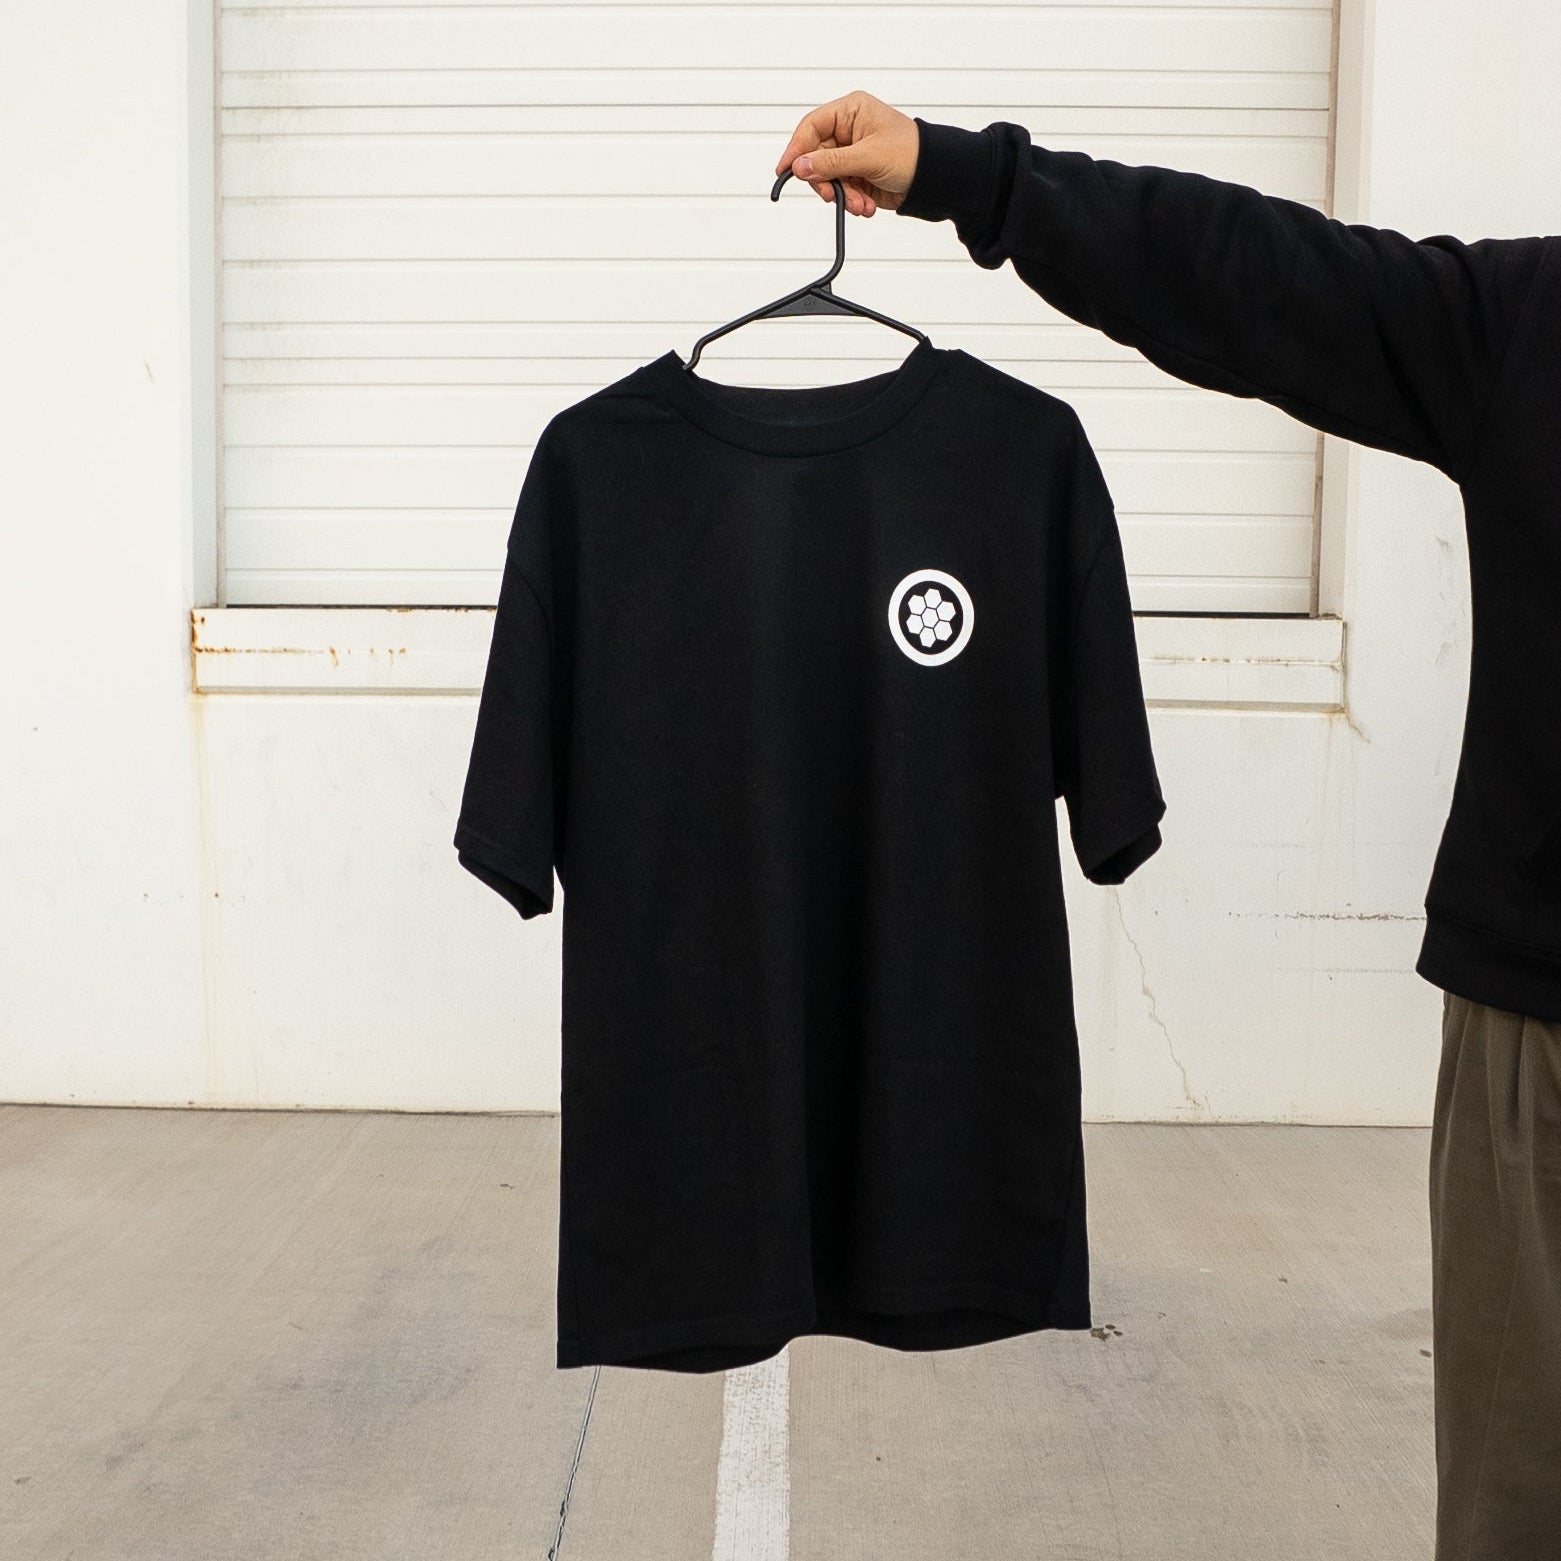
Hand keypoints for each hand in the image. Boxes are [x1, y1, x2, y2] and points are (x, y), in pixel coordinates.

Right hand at [772, 91, 919, 217]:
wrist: (935, 178)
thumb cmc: (911, 153)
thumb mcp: (868, 156)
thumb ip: (832, 163)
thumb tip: (801, 167)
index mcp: (851, 111)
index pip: (812, 127)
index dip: (796, 149)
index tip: (786, 170)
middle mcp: (848, 131)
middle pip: (816, 157)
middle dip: (826, 181)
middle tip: (832, 195)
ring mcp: (852, 155)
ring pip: (828, 178)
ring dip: (842, 196)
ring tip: (859, 204)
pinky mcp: (858, 176)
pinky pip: (842, 191)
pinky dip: (851, 201)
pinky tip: (865, 205)